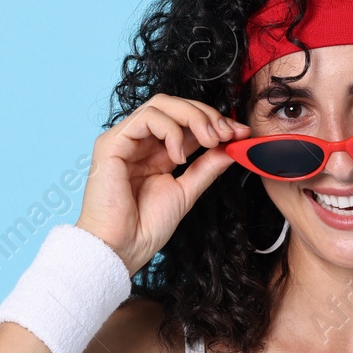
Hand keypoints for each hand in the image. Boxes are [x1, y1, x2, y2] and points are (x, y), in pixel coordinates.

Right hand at [76, 94, 250, 274]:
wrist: (122, 248)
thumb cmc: (146, 227)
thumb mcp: (187, 191)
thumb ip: (207, 166)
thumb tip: (232, 147)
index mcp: (156, 151)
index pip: (186, 121)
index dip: (214, 121)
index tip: (240, 133)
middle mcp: (139, 141)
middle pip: (174, 105)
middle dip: (207, 114)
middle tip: (228, 133)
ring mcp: (124, 140)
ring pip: (161, 104)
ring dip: (193, 118)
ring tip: (209, 141)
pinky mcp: (112, 143)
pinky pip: (147, 118)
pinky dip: (171, 130)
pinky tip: (178, 156)